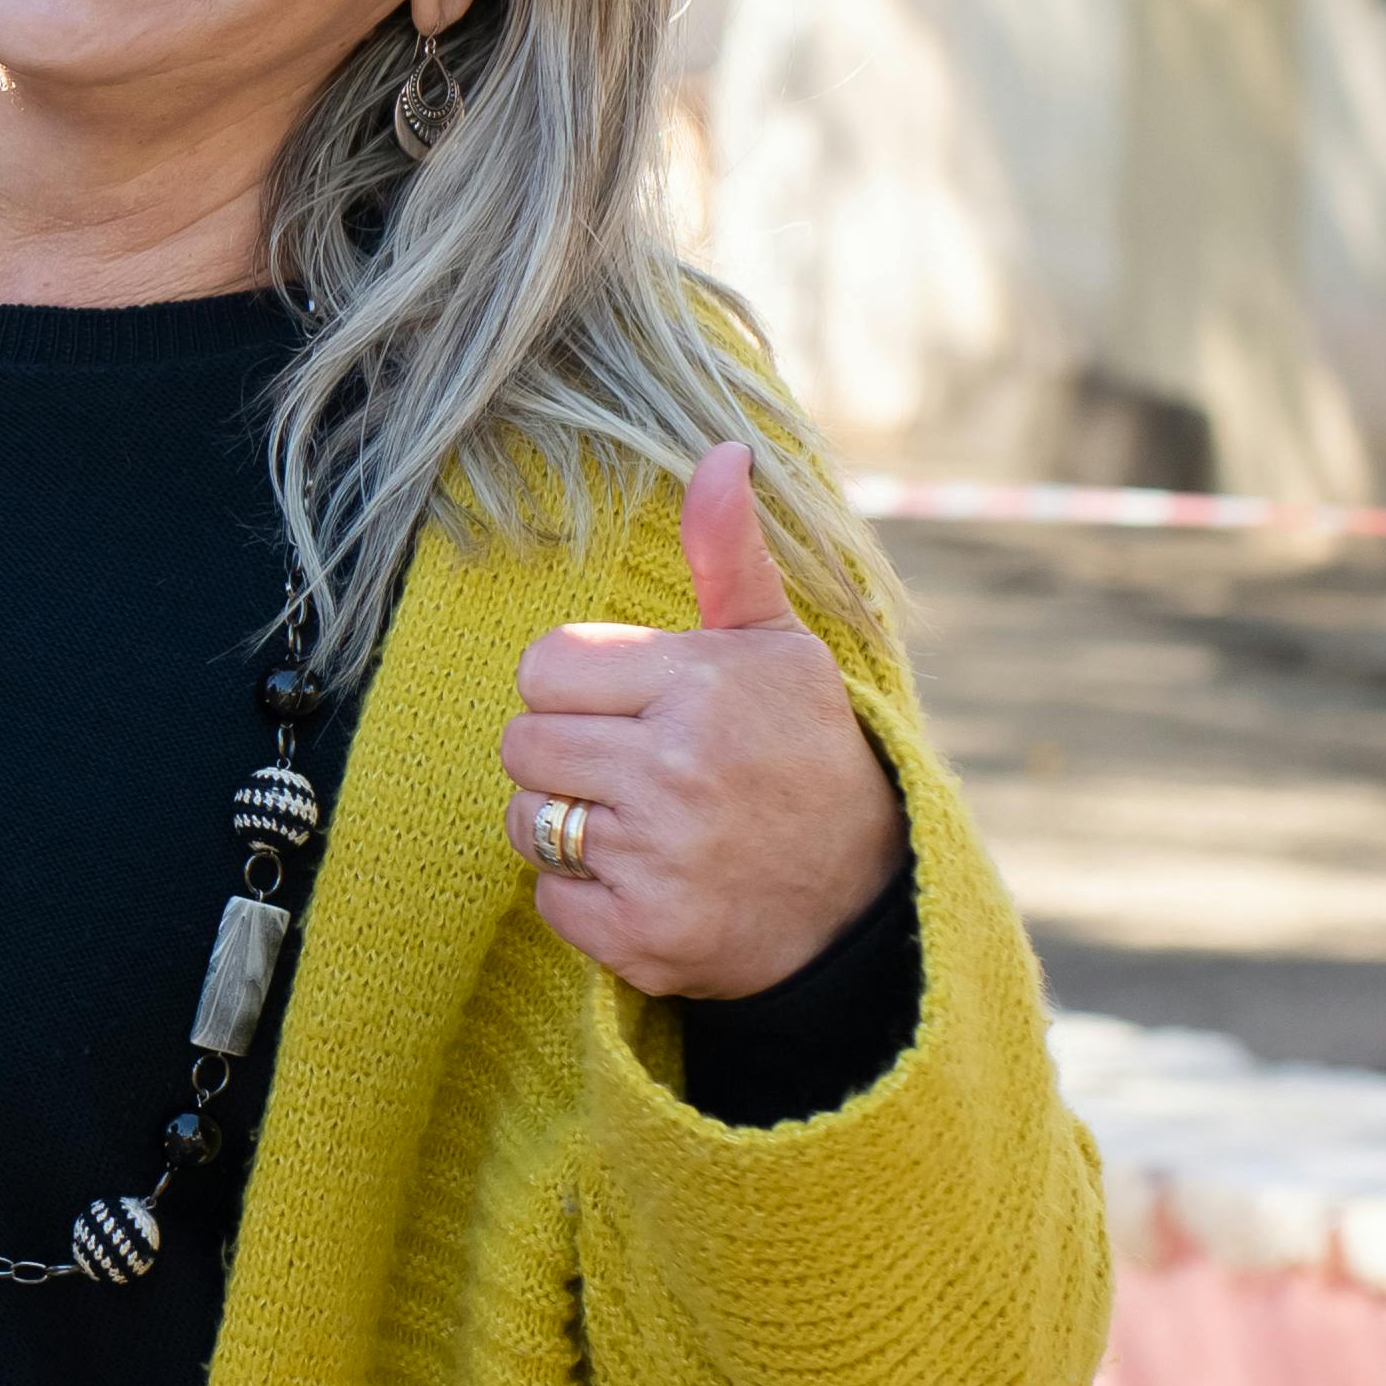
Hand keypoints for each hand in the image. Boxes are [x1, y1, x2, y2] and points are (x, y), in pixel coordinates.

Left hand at [495, 442, 906, 1003]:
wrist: (864, 902)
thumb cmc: (804, 754)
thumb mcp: (776, 648)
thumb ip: (730, 554)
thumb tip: (720, 451)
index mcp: (699, 685)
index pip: (543, 667)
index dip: (575, 689)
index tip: (631, 709)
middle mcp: (676, 768)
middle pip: (521, 745)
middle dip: (564, 757)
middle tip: (634, 771)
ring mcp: (659, 856)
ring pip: (526, 821)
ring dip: (567, 827)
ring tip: (642, 826)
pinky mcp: (645, 934)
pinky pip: (549, 901)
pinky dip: (584, 901)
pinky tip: (650, 883)